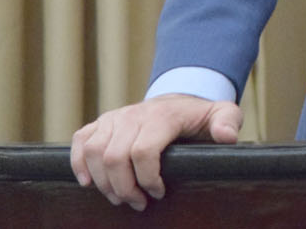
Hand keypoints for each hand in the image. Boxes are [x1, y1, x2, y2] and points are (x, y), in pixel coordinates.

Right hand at [70, 93, 242, 210]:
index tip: (159, 193)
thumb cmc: (198, 117)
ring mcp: (114, 118)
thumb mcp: (221, 114)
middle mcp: (133, 115)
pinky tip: (89, 183)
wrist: (178, 103)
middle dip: (124, 188)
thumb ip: (227, 121)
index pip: (143, 151)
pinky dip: (78, 164)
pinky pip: (80, 141)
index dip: (148, 179)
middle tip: (139, 203)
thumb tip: (226, 136)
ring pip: (94, 152)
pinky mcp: (100, 123)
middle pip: (115, 157)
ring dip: (103, 182)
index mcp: (162, 117)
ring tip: (120, 198)